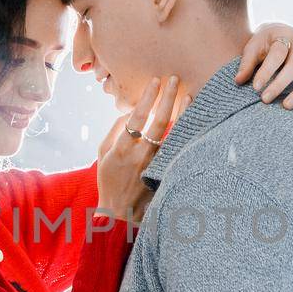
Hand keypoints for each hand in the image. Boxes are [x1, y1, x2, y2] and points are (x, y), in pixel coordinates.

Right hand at [94, 74, 178, 225]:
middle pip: (158, 122)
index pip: (137, 117)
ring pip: (172, 134)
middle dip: (166, 98)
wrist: (120, 212)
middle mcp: (140, 156)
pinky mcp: (164, 171)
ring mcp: (154, 164)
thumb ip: (114, 132)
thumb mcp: (101, 155)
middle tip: (174, 79)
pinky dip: (183, 132)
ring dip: (181, 113)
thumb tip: (129, 113)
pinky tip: (191, 120)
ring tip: (188, 94)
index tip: (155, 81)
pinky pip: (175, 147)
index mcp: (121, 149)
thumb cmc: (109, 180)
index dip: (147, 97)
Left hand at [236, 23, 292, 107]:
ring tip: (286, 106)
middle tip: (265, 99)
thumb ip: (246, 64)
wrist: (279, 36)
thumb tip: (238, 81)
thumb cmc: (263, 44)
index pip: (277, 54)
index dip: (267, 71)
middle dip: (280, 84)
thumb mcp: (252, 48)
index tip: (255, 87)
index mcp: (284, 35)